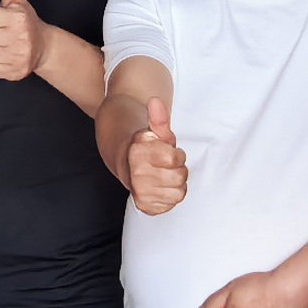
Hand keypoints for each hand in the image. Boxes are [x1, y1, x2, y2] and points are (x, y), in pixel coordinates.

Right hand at [124, 97, 188, 214]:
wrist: (128, 165)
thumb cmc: (147, 148)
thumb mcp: (155, 131)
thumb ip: (158, 117)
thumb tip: (156, 101)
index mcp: (137, 152)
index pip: (175, 158)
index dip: (176, 153)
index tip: (166, 151)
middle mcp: (136, 174)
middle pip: (179, 176)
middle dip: (177, 169)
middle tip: (166, 165)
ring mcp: (140, 192)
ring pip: (179, 192)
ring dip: (175, 183)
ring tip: (164, 175)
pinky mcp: (145, 206)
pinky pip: (172, 204)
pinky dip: (170, 196)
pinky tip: (161, 187)